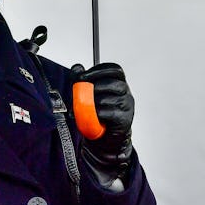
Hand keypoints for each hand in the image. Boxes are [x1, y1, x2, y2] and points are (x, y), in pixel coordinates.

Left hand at [71, 62, 134, 186]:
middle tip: (80, 92)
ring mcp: (127, 105)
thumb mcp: (89, 94)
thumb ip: (83, 79)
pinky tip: (92, 117)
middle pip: (113, 83)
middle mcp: (126, 92)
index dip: (99, 70)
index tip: (82, 76)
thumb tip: (76, 67)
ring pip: (108, 99)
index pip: (115, 69)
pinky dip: (96, 114)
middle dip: (94, 86)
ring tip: (83, 109)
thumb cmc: (99, 112)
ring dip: (92, 103)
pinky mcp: (124, 119)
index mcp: (120, 82)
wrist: (106, 137)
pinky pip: (108, 113)